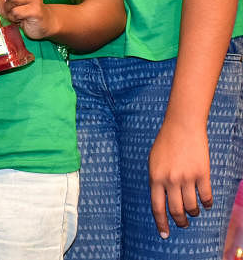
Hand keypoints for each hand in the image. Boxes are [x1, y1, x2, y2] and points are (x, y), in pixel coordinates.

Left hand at [149, 116, 211, 236]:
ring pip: (192, 206)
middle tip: (183, 224)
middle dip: (180, 221)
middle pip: (176, 211)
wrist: (182, 126)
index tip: (165, 235)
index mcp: (155, 177)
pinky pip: (206, 196)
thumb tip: (162, 199)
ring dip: (194, 212)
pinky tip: (206, 204)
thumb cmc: (166, 142)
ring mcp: (187, 178)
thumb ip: (157, 180)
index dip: (161, 224)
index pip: (157, 207)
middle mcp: (170, 180)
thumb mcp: (154, 161)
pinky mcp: (202, 174)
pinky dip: (207, 203)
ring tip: (194, 211)